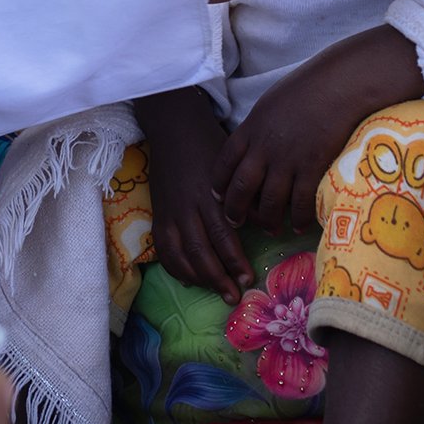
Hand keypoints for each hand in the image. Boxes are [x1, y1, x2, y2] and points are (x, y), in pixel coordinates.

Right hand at [137, 88, 254, 300]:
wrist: (174, 129)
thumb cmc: (211, 146)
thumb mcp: (234, 167)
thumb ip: (246, 198)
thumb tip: (265, 226)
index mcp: (209, 194)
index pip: (222, 234)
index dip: (234, 260)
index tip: (248, 278)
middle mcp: (188, 206)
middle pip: (201, 250)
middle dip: (218, 277)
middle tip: (235, 295)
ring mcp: (170, 212)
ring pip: (181, 254)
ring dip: (199, 277)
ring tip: (217, 292)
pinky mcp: (158, 215)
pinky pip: (165, 249)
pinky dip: (176, 268)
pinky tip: (190, 279)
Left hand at [214, 29, 423, 233]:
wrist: (337, 85)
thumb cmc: (306, 87)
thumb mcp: (270, 104)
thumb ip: (259, 127)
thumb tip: (255, 143)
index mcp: (251, 129)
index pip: (225, 162)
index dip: (219, 183)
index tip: (218, 196)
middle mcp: (264, 148)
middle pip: (241, 188)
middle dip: (235, 210)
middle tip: (236, 223)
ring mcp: (288, 160)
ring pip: (270, 202)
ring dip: (268, 220)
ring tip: (270, 229)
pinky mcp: (312, 168)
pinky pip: (301, 203)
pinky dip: (299, 218)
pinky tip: (300, 226)